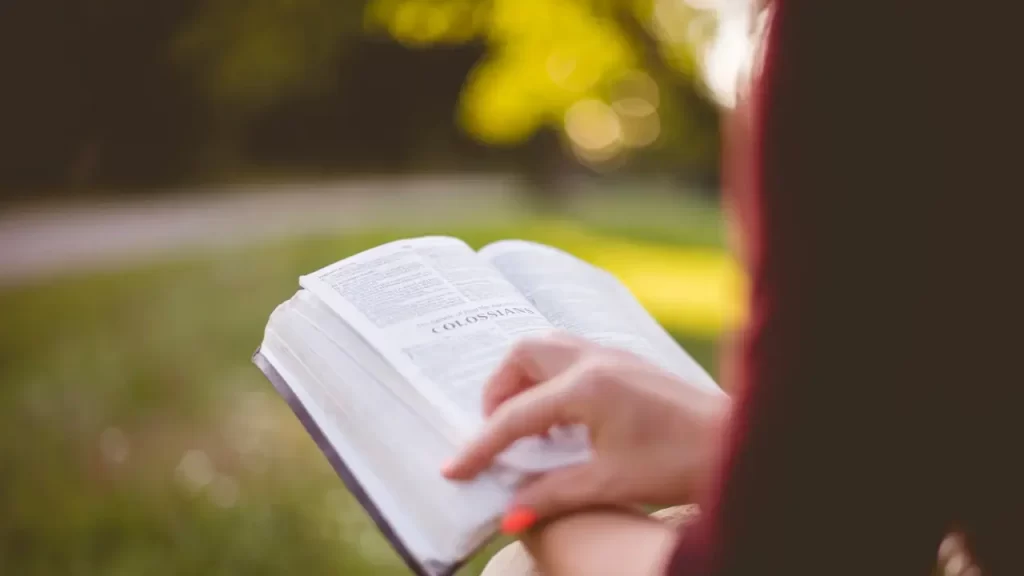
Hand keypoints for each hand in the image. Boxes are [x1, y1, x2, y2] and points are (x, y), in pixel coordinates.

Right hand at [442, 334, 729, 528]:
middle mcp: (594, 360)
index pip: (515, 415)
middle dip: (498, 391)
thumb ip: (552, 494)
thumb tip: (509, 516)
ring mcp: (612, 355)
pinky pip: (571, 355)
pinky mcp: (626, 362)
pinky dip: (551, 378)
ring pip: (547, 347)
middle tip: (496, 432)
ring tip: (526, 423)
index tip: (454, 469)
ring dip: (525, 379)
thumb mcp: (610, 483)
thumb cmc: (680, 462)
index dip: (480, 445)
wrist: (737, 443)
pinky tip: (562, 417)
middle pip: (522, 355)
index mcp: (586, 388)